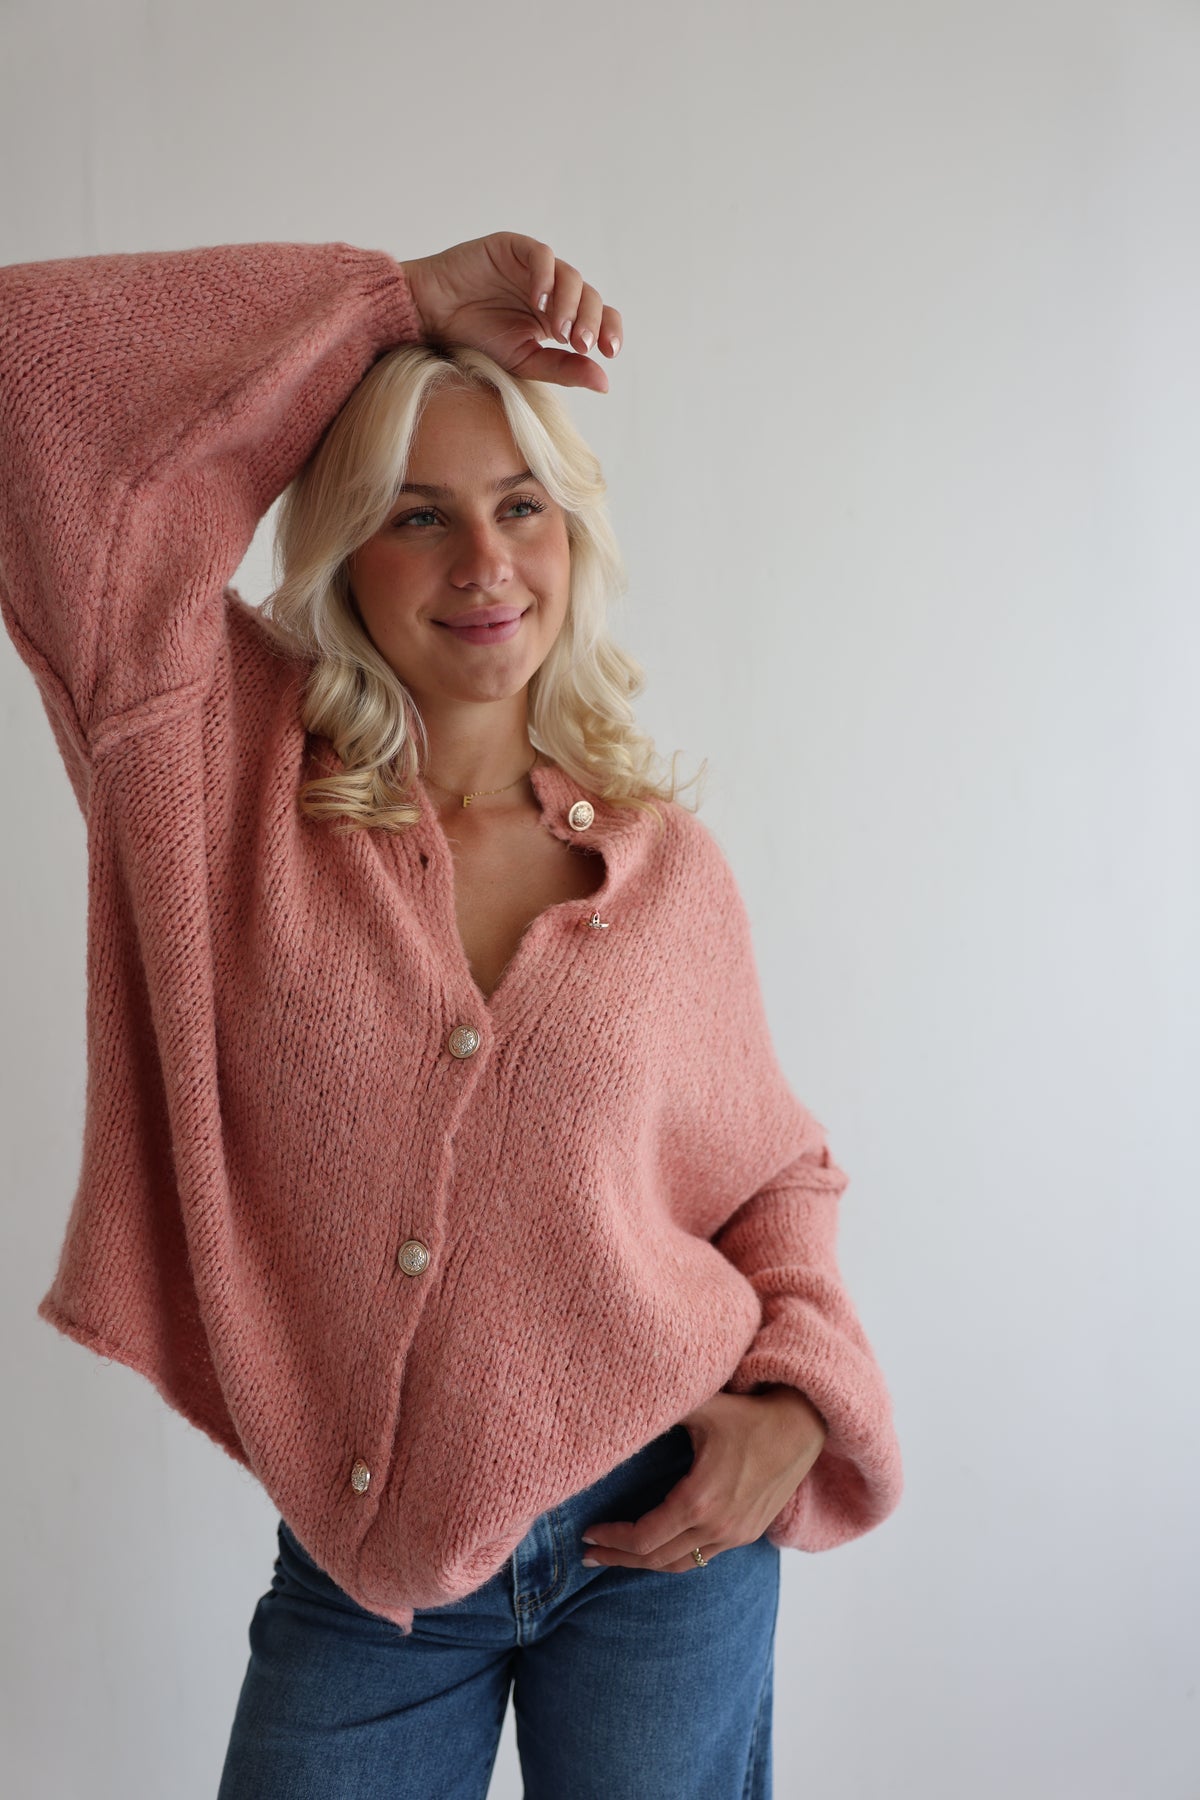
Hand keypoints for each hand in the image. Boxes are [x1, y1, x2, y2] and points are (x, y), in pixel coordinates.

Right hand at [402, 233, 621, 392]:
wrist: (431, 318)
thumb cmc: (473, 340)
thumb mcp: (524, 362)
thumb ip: (563, 369)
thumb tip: (605, 382)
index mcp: (557, 317)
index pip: (597, 317)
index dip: (609, 330)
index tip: (608, 353)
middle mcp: (550, 291)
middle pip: (590, 297)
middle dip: (590, 321)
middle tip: (581, 345)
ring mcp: (533, 268)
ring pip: (570, 276)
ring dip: (570, 305)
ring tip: (557, 331)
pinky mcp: (513, 248)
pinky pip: (541, 255)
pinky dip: (546, 277)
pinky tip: (539, 301)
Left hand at [580, 1387, 826, 1573]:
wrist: (801, 1427)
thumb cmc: (747, 1414)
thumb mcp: (701, 1407)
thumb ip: (661, 1409)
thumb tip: (620, 1404)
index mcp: (699, 1501)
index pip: (644, 1538)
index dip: (612, 1540)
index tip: (587, 1534)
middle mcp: (717, 1527)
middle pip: (656, 1560)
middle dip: (619, 1559)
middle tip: (589, 1555)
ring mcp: (735, 1534)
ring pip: (681, 1565)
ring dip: (646, 1564)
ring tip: (619, 1557)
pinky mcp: (748, 1533)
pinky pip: (704, 1557)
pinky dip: (675, 1558)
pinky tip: (660, 1547)